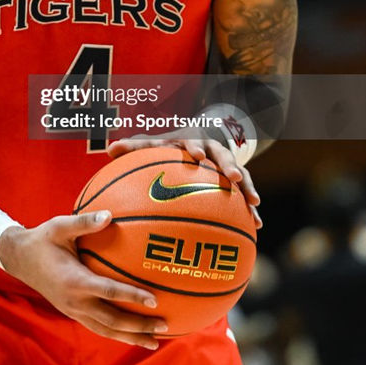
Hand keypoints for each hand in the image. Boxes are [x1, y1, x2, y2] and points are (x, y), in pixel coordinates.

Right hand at [0, 211, 166, 347]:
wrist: (19, 259)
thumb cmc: (43, 239)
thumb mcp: (60, 226)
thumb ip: (84, 222)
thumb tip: (109, 214)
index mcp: (75, 281)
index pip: (109, 292)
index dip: (132, 296)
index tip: (154, 300)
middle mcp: (75, 301)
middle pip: (112, 320)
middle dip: (139, 326)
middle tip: (164, 325)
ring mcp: (74, 311)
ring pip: (107, 330)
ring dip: (131, 336)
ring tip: (155, 341)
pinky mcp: (73, 313)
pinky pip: (99, 328)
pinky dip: (118, 334)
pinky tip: (133, 334)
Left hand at [107, 133, 261, 228]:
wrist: (196, 144)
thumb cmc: (169, 148)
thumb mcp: (153, 145)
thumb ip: (134, 147)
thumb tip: (109, 149)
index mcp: (191, 141)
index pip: (193, 142)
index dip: (196, 148)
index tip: (198, 156)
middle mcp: (212, 150)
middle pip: (223, 155)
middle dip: (229, 165)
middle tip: (231, 177)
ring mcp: (226, 164)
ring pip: (240, 173)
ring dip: (247, 186)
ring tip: (254, 203)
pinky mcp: (235, 179)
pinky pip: (245, 192)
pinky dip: (250, 206)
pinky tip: (256, 223)